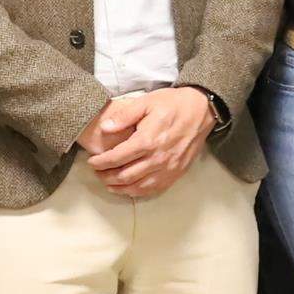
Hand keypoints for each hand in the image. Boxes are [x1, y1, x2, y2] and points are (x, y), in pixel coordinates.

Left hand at [82, 87, 212, 199]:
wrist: (201, 110)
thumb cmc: (173, 104)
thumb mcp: (146, 102)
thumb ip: (124, 115)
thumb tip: (105, 128)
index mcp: (147, 140)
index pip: (117, 158)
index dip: (101, 162)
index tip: (92, 162)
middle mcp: (157, 159)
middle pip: (124, 176)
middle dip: (106, 176)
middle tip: (97, 172)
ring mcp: (167, 169)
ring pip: (137, 187)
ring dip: (119, 187)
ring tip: (108, 182)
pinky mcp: (176, 173)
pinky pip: (153, 190)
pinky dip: (137, 192)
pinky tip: (128, 188)